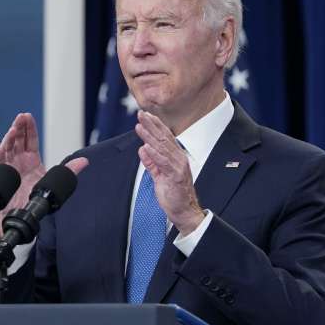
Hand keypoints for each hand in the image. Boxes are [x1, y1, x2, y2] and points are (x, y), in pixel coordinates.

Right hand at [0, 113, 88, 232]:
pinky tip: (0, 148)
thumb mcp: (55, 182)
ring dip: (9, 138)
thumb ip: (69, 171)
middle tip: (20, 117)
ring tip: (13, 130)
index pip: (31, 139)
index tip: (27, 116)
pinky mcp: (3, 176)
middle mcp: (20, 161)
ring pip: (8, 148)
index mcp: (32, 159)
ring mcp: (10, 167)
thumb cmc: (38, 198)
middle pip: (18, 140)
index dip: (29, 128)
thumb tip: (85, 161)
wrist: (25, 214)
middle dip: (18, 127)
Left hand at [134, 110, 203, 232]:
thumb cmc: (173, 194)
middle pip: (163, 138)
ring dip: (150, 136)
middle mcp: (178, 159)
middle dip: (151, 125)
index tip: (144, 115)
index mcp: (175, 157)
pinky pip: (164, 163)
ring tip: (140, 125)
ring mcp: (178, 167)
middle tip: (141, 113)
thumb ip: (151, 163)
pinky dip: (155, 154)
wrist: (184, 211)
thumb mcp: (159, 176)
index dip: (154, 125)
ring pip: (162, 148)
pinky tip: (146, 146)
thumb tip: (142, 149)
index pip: (164, 138)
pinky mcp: (176, 176)